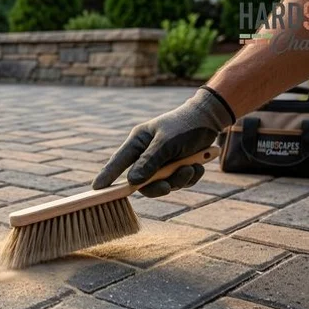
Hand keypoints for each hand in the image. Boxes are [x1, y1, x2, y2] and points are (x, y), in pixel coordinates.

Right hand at [92, 87, 233, 196]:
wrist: (212, 120)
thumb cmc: (185, 126)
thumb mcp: (166, 143)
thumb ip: (149, 163)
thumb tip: (132, 182)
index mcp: (138, 142)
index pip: (118, 162)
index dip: (107, 176)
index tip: (96, 189)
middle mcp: (147, 154)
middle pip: (142, 182)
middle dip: (157, 186)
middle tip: (168, 187)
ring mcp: (162, 162)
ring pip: (162, 184)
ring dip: (178, 180)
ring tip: (191, 167)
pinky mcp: (177, 168)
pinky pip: (178, 183)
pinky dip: (189, 177)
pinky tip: (197, 165)